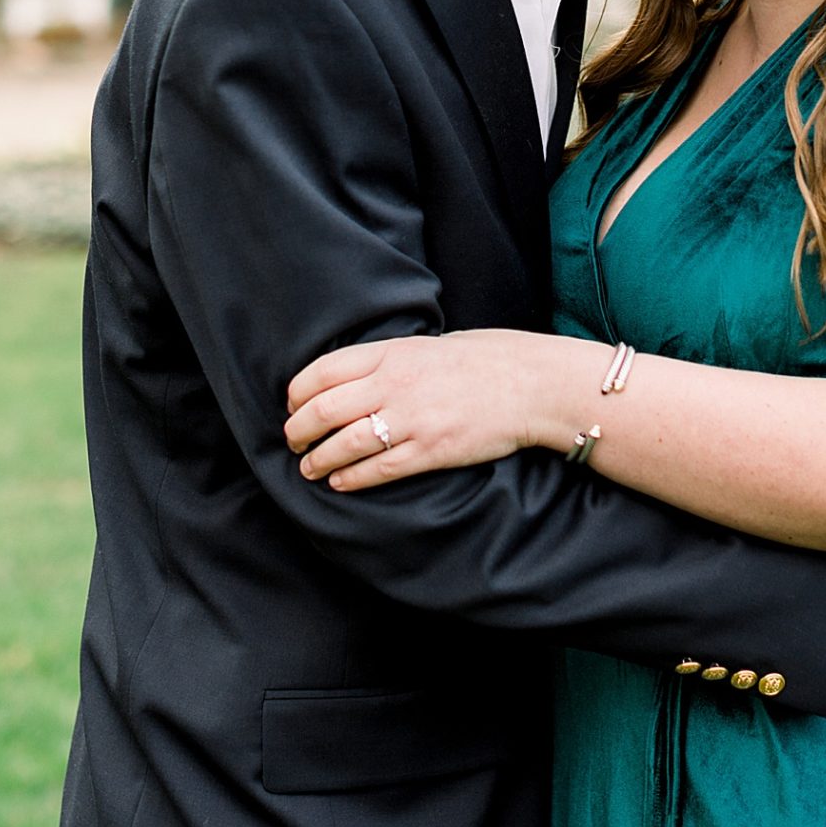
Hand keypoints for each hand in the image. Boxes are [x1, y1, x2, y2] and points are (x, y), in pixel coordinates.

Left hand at [284, 331, 547, 483]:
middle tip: (293, 442)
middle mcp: (394, 384)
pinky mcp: (430, 451)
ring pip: (344, 444)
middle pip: (323, 410)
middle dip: (298, 430)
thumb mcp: (434, 344)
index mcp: (393, 352)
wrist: (534, 385)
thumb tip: (363, 375)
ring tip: (309, 468)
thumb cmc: (489, 359)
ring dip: (318, 460)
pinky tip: (340, 482)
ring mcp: (412, 419)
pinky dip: (350, 478)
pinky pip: (376, 469)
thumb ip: (395, 359)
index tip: (291, 405)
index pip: (323, 371)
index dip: (297, 392)